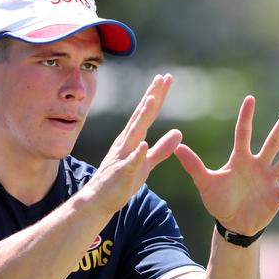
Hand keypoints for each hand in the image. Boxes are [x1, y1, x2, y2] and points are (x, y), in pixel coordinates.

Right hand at [84, 74, 181, 214]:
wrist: (99, 200)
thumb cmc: (122, 181)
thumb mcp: (147, 163)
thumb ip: (162, 148)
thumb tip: (178, 132)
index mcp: (133, 139)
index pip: (148, 113)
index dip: (158, 96)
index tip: (166, 78)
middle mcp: (126, 142)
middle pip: (141, 116)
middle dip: (151, 96)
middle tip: (161, 77)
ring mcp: (122, 156)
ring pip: (134, 133)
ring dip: (142, 117)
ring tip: (151, 100)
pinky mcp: (121, 173)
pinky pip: (130, 162)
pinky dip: (136, 153)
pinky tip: (143, 145)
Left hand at [174, 95, 278, 235]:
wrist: (232, 223)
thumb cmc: (219, 201)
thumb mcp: (205, 183)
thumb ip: (194, 165)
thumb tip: (176, 147)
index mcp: (241, 159)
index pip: (244, 134)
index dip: (246, 117)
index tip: (250, 98)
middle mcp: (258, 165)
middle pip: (272, 142)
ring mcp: (269, 180)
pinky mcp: (276, 197)